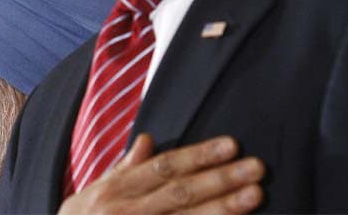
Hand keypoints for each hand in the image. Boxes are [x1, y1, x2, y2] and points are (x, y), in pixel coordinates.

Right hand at [58, 134, 264, 213]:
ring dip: (224, 209)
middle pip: (182, 193)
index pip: (166, 168)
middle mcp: (130, 212)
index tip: (230, 145)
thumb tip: (148, 140)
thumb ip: (122, 169)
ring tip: (255, 195)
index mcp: (118, 190)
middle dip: (221, 179)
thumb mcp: (91, 193)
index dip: (199, 155)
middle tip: (256, 168)